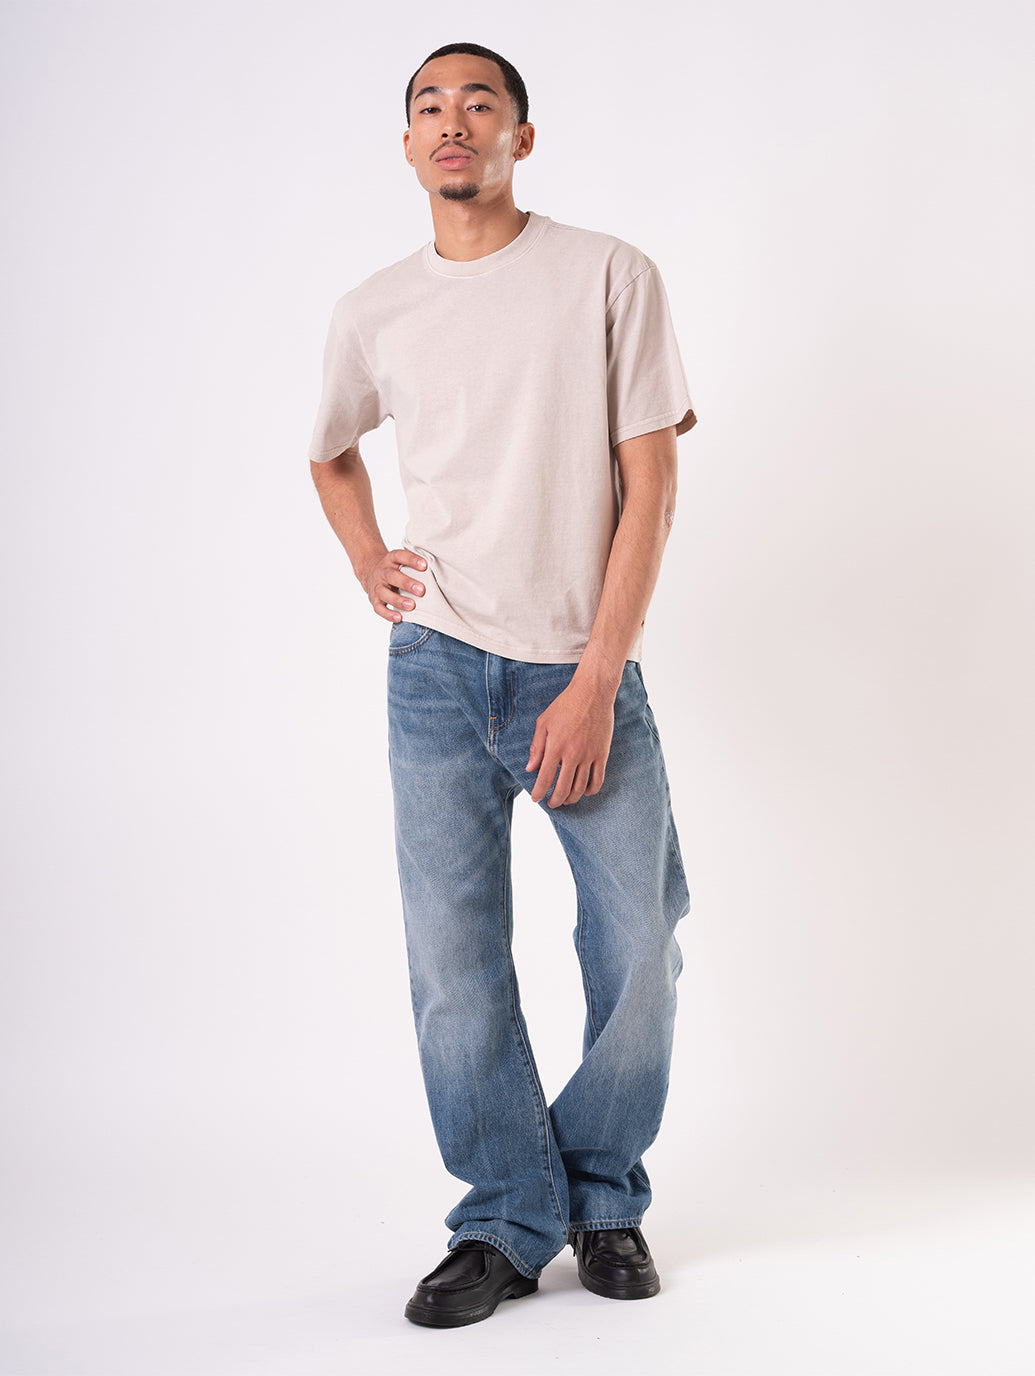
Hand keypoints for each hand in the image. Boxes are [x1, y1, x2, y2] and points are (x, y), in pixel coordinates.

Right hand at [360, 548, 425, 621]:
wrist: (370, 570)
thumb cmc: (395, 568)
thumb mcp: (402, 560)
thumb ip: (415, 565)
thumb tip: (440, 571)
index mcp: (391, 559)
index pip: (400, 556)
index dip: (411, 560)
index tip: (425, 565)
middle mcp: (382, 572)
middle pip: (392, 576)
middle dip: (406, 583)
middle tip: (421, 590)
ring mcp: (377, 586)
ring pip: (384, 592)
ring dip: (397, 600)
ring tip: (411, 606)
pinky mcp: (374, 600)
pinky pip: (378, 608)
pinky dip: (388, 614)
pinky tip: (399, 618)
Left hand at [526, 676, 615, 806]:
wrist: (592, 693)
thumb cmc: (565, 705)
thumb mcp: (544, 723)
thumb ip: (536, 747)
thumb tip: (530, 768)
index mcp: (555, 747)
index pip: (545, 778)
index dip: (538, 793)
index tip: (535, 799)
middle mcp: (572, 755)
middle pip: (563, 789)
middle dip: (555, 801)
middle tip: (551, 804)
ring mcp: (589, 756)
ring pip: (580, 787)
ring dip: (571, 798)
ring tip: (565, 800)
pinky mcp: (602, 754)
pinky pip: (597, 780)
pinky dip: (591, 791)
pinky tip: (585, 792)